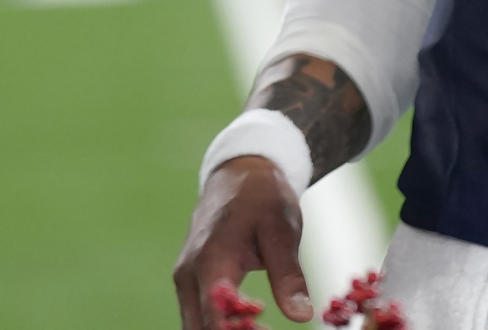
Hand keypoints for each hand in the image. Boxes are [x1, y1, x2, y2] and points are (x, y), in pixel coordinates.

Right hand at [173, 157, 312, 327]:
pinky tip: (249, 323)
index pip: (215, 320)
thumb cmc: (262, 198)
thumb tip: (301, 316)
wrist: (239, 173)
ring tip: (261, 327)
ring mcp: (185, 279)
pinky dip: (220, 326)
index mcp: (211, 261)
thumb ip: (288, 276)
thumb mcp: (282, 231)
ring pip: (195, 327)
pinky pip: (198, 316)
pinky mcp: (189, 281)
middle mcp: (189, 275)